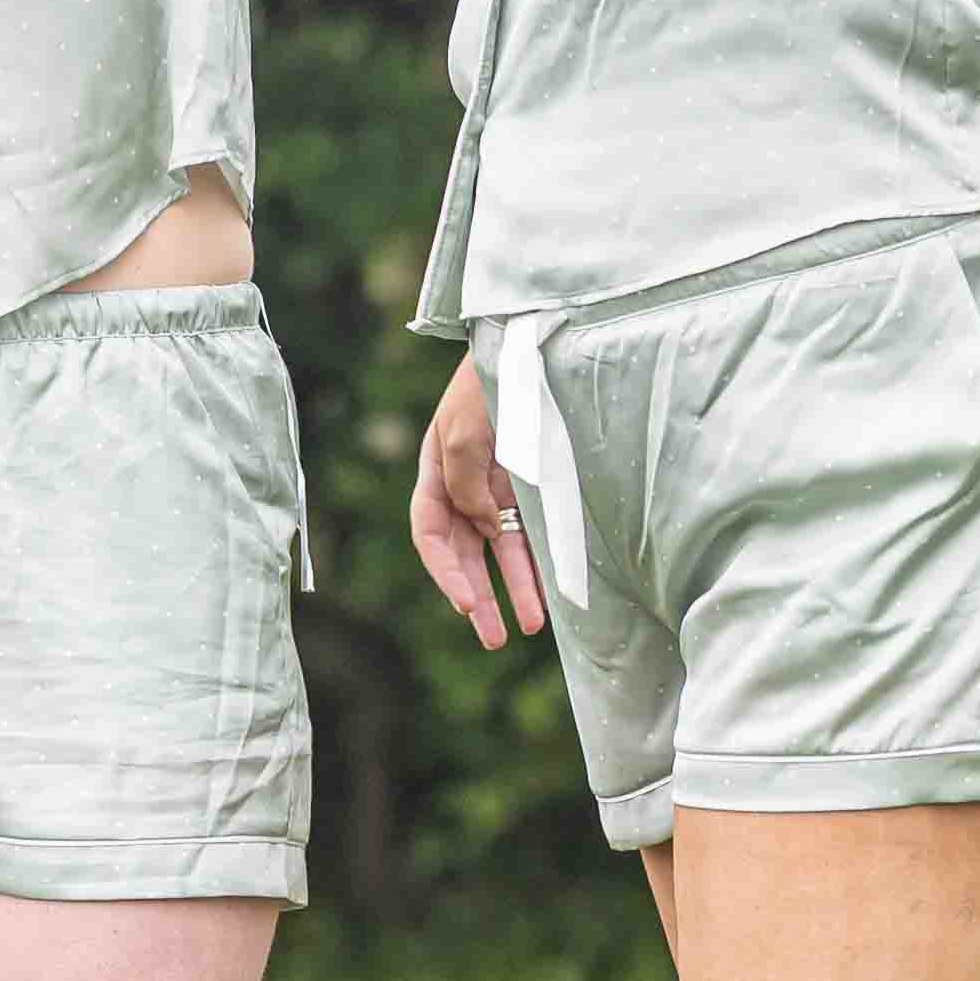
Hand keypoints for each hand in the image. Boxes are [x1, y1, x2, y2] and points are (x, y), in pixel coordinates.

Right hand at [409, 354, 546, 649]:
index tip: (466, 603)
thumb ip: (464, 478)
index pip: (430, 532)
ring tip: (528, 629)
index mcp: (436, 467)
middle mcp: (463, 483)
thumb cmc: (493, 380)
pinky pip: (531, 532)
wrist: (534, 343)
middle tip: (494, 637)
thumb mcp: (468, 427)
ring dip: (512, 588)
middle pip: (462, 551)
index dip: (444, 572)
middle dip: (476, 596)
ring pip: (499, 549)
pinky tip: (549, 591)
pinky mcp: (531, 485)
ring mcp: (498, 486)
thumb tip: (478, 523)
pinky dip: (537, 562)